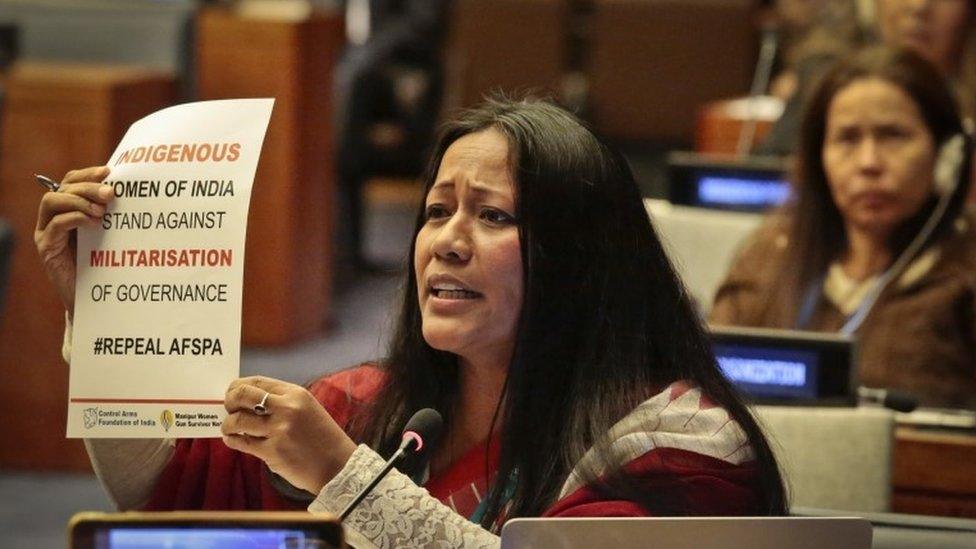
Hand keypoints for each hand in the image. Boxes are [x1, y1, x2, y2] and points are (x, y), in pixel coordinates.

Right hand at [34, 166, 112, 317]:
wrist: (96, 299)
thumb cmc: (107, 265)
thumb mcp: (111, 234)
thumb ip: (112, 214)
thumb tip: (130, 191)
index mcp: (68, 210)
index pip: (70, 181)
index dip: (88, 173)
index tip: (109, 171)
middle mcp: (52, 218)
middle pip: (62, 188)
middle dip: (88, 187)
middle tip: (111, 194)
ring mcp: (46, 233)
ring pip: (53, 201)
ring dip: (79, 201)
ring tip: (102, 211)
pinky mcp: (47, 249)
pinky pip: (55, 225)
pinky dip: (76, 218)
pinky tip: (94, 223)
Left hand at [221, 376, 357, 494]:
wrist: (338, 467)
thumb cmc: (322, 438)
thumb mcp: (307, 409)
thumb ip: (281, 402)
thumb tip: (247, 400)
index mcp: (296, 394)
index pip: (257, 382)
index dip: (238, 386)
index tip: (232, 393)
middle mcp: (287, 408)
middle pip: (242, 396)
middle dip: (229, 401)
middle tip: (228, 409)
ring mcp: (279, 430)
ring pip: (237, 421)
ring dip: (228, 425)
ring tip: (230, 428)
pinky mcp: (273, 452)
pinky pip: (242, 442)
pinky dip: (232, 440)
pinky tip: (233, 440)